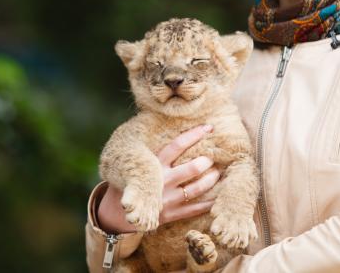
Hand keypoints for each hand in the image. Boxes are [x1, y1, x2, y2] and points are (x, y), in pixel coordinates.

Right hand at [98, 125, 219, 233]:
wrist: (122, 212)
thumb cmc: (136, 180)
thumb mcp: (141, 164)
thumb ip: (157, 150)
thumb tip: (172, 124)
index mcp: (154, 165)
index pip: (177, 146)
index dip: (194, 135)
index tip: (209, 128)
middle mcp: (162, 181)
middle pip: (191, 169)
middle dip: (206, 161)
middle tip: (213, 156)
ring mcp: (167, 199)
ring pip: (197, 188)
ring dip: (211, 179)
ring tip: (218, 173)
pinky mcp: (171, 214)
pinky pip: (194, 209)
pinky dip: (209, 203)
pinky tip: (218, 196)